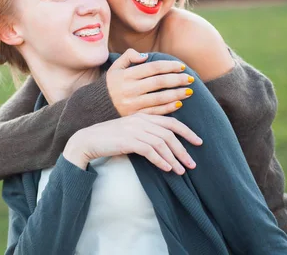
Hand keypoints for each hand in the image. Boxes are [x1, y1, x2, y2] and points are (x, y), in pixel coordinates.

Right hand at [63, 113, 201, 173]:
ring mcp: (134, 129)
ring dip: (174, 158)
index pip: (171, 122)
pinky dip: (160, 160)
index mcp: (143, 116)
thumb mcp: (130, 131)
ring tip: (181, 171)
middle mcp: (140, 120)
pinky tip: (167, 169)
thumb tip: (166, 146)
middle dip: (183, 150)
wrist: (88, 140)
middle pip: (169, 134)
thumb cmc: (109, 139)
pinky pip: (150, 151)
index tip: (198, 142)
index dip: (187, 132)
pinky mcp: (128, 140)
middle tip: (192, 164)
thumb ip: (146, 134)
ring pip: (162, 143)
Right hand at [106, 49, 194, 115]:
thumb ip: (128, 56)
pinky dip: (168, 108)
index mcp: (126, 75)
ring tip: (189, 91)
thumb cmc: (110, 85)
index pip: (153, 68)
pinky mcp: (135, 116)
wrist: (96, 107)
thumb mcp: (115, 68)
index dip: (169, 66)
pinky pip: (155, 112)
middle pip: (159, 82)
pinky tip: (178, 103)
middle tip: (190, 79)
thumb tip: (145, 56)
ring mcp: (132, 104)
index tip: (181, 66)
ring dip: (176, 94)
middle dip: (177, 80)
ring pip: (159, 98)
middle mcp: (129, 89)